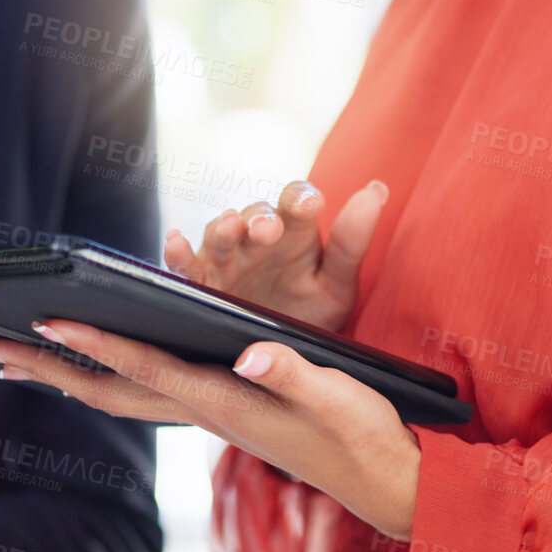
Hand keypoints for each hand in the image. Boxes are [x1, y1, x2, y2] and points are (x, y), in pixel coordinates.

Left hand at [0, 321, 419, 539]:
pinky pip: (145, 393)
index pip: (147, 369)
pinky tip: (85, 365)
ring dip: (63, 376)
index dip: (97, 344)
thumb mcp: (340, 398)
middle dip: (47, 368)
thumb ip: (293, 374)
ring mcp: (209, 415)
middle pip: (108, 390)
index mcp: (227, 404)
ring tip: (12, 357)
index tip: (47, 322)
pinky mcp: (221, 413)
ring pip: (119, 394)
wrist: (387, 487)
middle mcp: (205, 412)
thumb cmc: (368, 437)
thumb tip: (246, 354)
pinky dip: (104, 376)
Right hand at [164, 179, 387, 331]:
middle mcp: (258, 240)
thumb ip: (353, 241)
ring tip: (229, 229)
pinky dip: (177, 253)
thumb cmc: (313, 316)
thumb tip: (376, 188)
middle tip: (268, 228)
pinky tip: (175, 244)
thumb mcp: (338, 285)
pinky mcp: (201, 284)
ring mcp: (227, 260)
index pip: (296, 201)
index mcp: (295, 233)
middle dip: (260, 218)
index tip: (310, 205)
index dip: (300, 198)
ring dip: (223, 228)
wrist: (286, 363)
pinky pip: (186, 266)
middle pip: (255, 215)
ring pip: (219, 233)